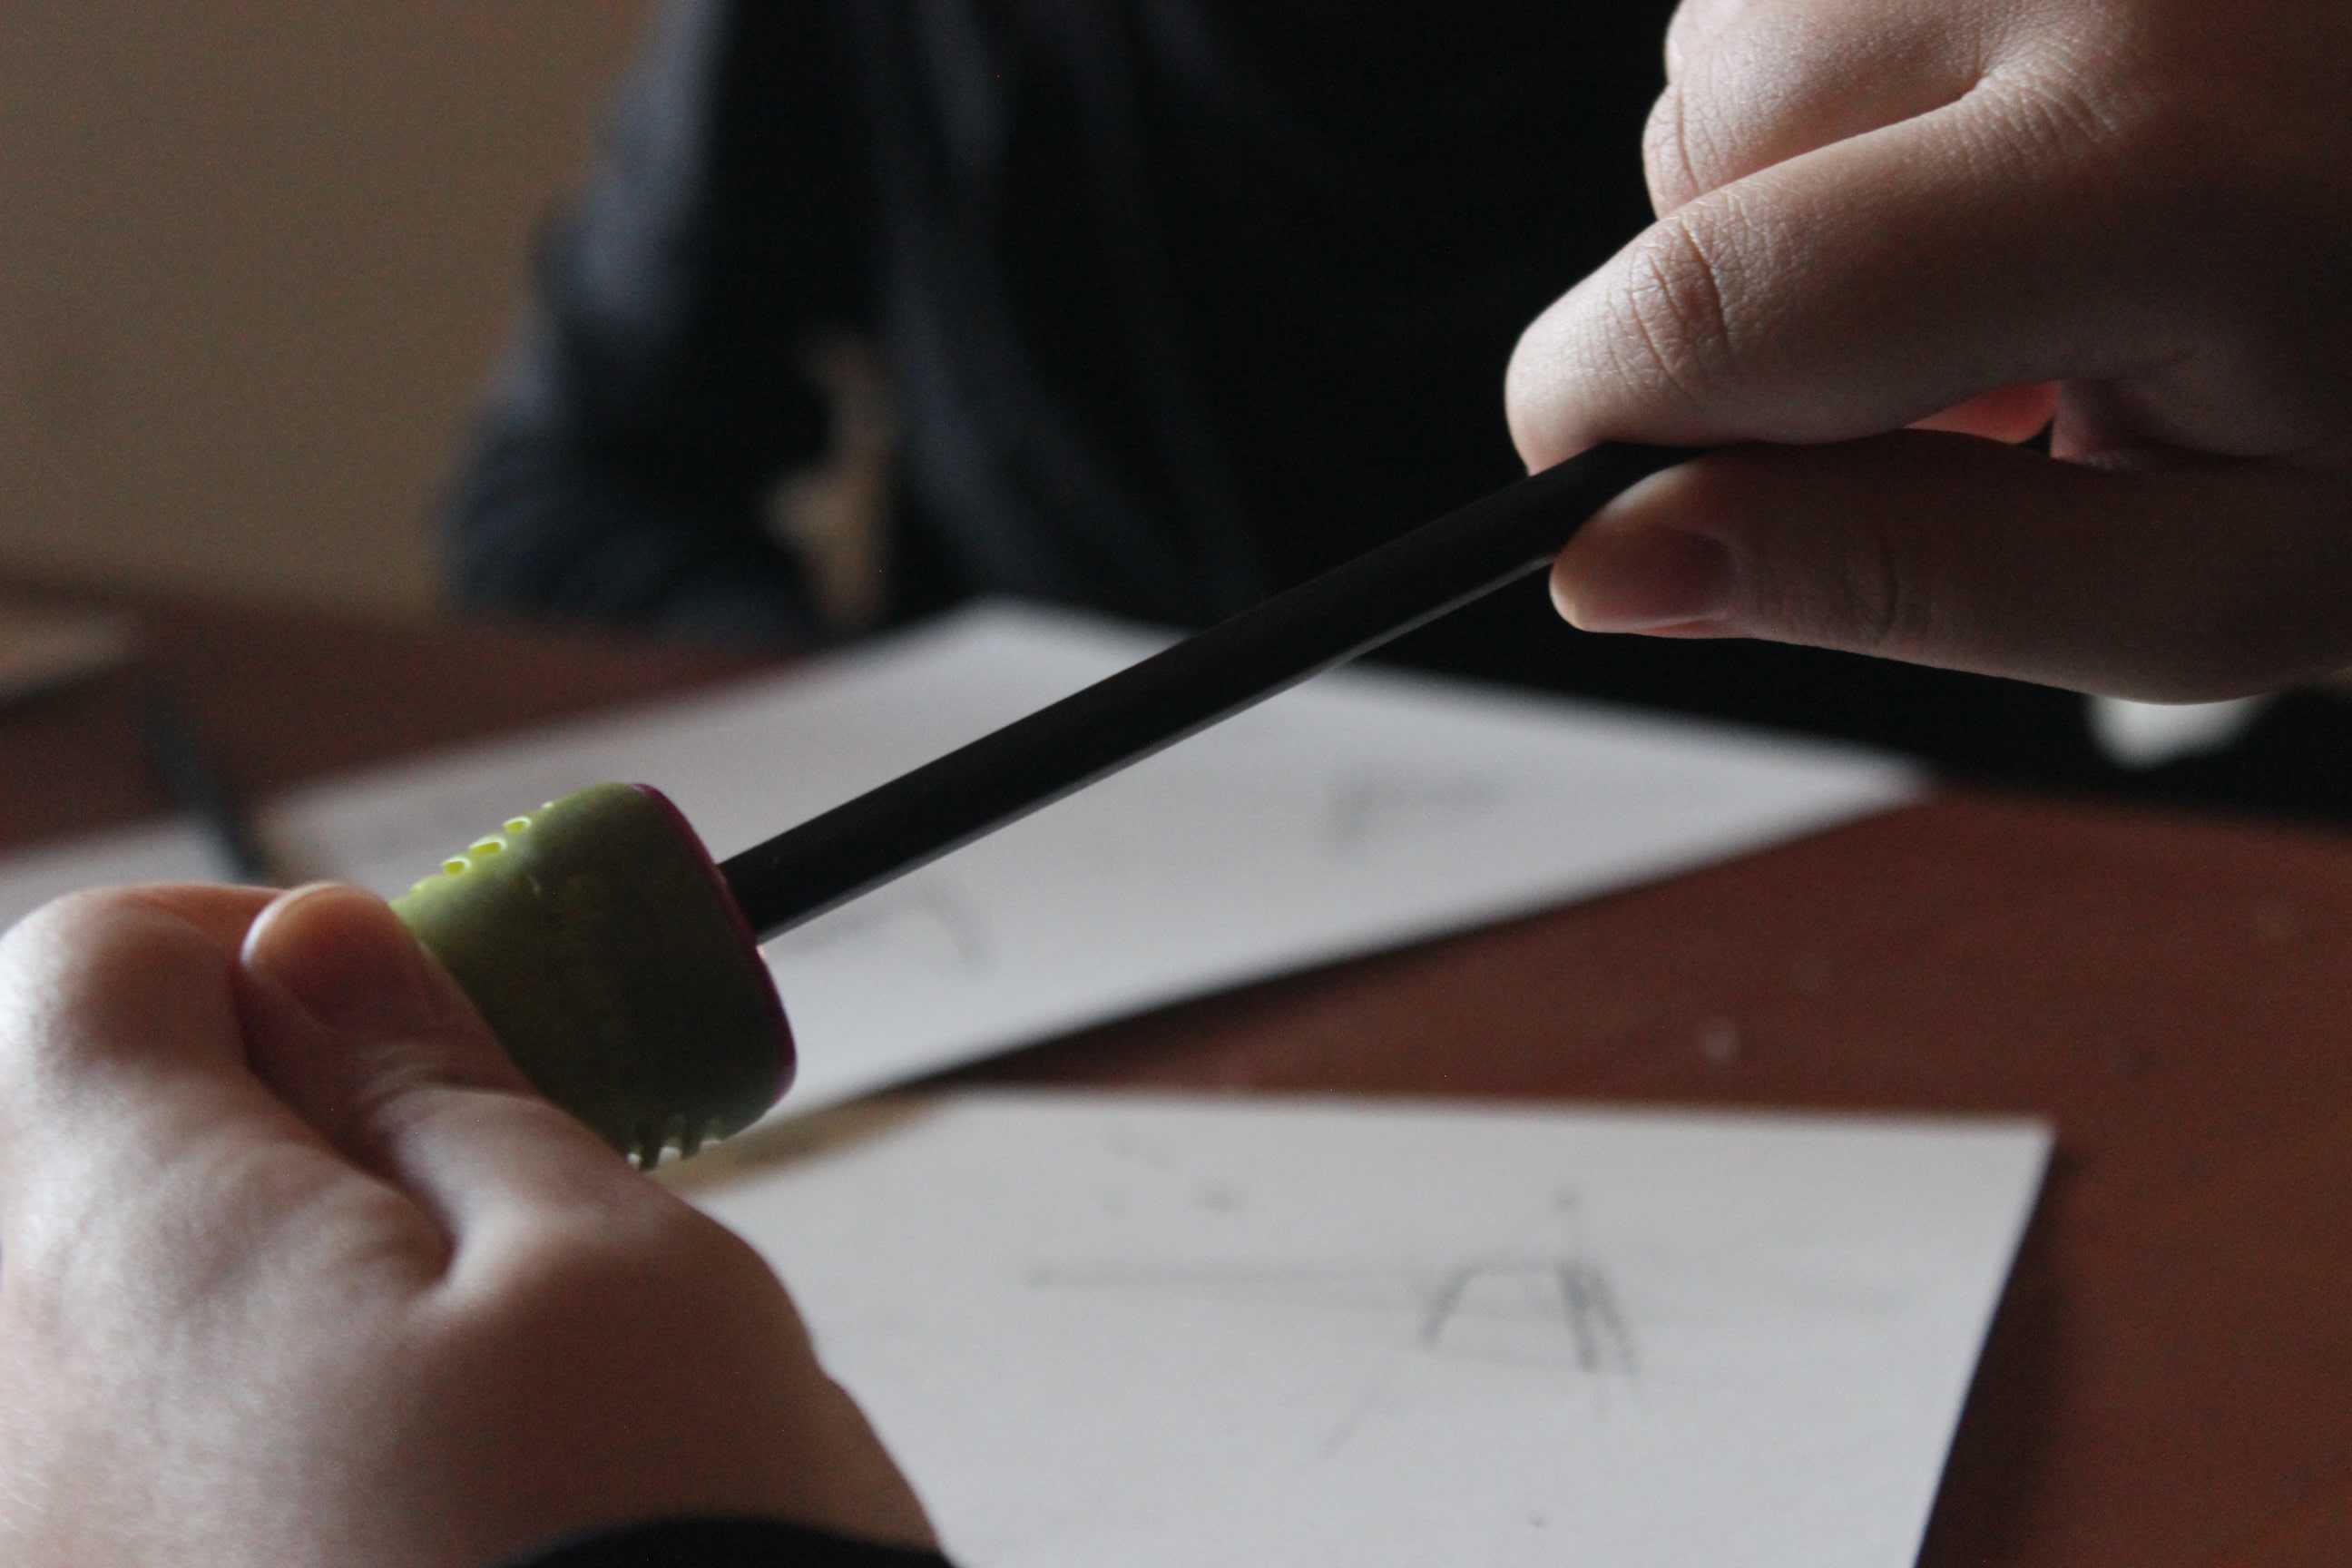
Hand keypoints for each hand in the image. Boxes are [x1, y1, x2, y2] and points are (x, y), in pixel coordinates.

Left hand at [0, 884, 931, 1567]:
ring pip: (99, 1307)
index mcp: (133, 1254)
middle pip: (67, 1140)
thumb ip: (433, 1083)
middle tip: (455, 1165)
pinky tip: (391, 1468)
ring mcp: (38, 1538)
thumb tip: (324, 950)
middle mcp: (13, 1407)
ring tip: (451, 1343)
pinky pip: (115, 1444)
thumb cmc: (643, 1567)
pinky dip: (229, 1403)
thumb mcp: (599, 1259)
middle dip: (260, 1105)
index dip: (257, 938)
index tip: (409, 994)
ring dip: (257, 1263)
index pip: (90, 973)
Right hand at [1506, 0, 2351, 699]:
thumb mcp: (2208, 576)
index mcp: (2160, 176)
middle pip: (1699, 152)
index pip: (1720, 303)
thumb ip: (1895, 575)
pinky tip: (2025, 136)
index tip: (1598, 501)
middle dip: (1740, 309)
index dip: (1590, 424)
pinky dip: (1864, 85)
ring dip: (1806, 187)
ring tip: (2019, 241)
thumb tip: (1618, 565)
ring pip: (1732, 51)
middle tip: (1958, 374)